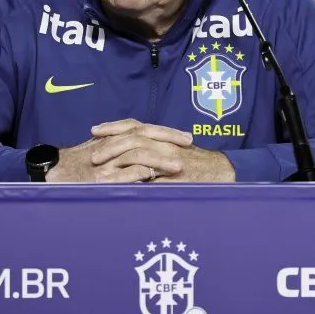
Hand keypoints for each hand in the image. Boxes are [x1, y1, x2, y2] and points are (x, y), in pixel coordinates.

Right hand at [43, 129, 193, 182]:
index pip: (143, 128)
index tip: (185, 137)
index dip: (165, 131)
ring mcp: (106, 162)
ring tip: (178, 167)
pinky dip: (140, 175)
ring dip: (160, 161)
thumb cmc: (79, 163)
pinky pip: (123, 175)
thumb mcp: (101, 148)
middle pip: (144, 136)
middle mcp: (111, 145)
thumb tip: (147, 149)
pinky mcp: (100, 179)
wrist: (52, 172)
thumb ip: (122, 146)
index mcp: (114, 136)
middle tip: (188, 145)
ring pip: (137, 155)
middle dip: (168, 140)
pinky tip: (155, 179)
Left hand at [89, 119, 236, 182]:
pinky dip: (134, 180)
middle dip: (109, 145)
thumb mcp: (173, 150)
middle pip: (132, 137)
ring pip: (138, 154)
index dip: (113, 127)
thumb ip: (153, 149)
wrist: (222, 171)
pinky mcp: (174, 177)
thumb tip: (128, 153)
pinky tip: (119, 188)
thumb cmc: (196, 163)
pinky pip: (151, 178)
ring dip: (117, 162)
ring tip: (100, 173)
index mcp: (162, 136)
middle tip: (92, 156)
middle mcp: (165, 143)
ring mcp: (170, 159)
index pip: (134, 125)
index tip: (94, 131)